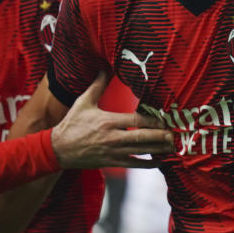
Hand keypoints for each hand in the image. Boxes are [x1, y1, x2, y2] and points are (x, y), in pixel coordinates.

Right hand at [51, 72, 173, 167]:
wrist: (58, 149)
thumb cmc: (72, 124)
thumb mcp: (83, 102)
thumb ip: (97, 86)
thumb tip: (104, 68)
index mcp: (108, 121)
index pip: (136, 121)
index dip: (153, 121)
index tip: (166, 119)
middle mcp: (113, 138)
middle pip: (143, 138)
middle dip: (160, 136)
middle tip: (175, 135)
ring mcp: (113, 152)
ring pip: (141, 152)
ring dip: (158, 150)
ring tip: (173, 146)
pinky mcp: (112, 162)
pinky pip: (134, 165)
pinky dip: (148, 164)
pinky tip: (159, 161)